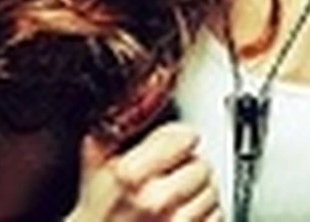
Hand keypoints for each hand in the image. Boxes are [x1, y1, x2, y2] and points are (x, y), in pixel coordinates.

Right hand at [66, 122, 222, 221]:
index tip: (174, 145)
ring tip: (175, 200)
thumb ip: (113, 128)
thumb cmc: (99, 214)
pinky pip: (215, 216)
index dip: (178, 139)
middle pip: (201, 164)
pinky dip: (205, 216)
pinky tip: (182, 216)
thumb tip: (132, 99)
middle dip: (188, 169)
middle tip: (171, 177)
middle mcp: (155, 200)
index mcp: (131, 174)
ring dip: (198, 194)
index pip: (184, 137)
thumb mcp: (94, 166)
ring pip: (211, 192)